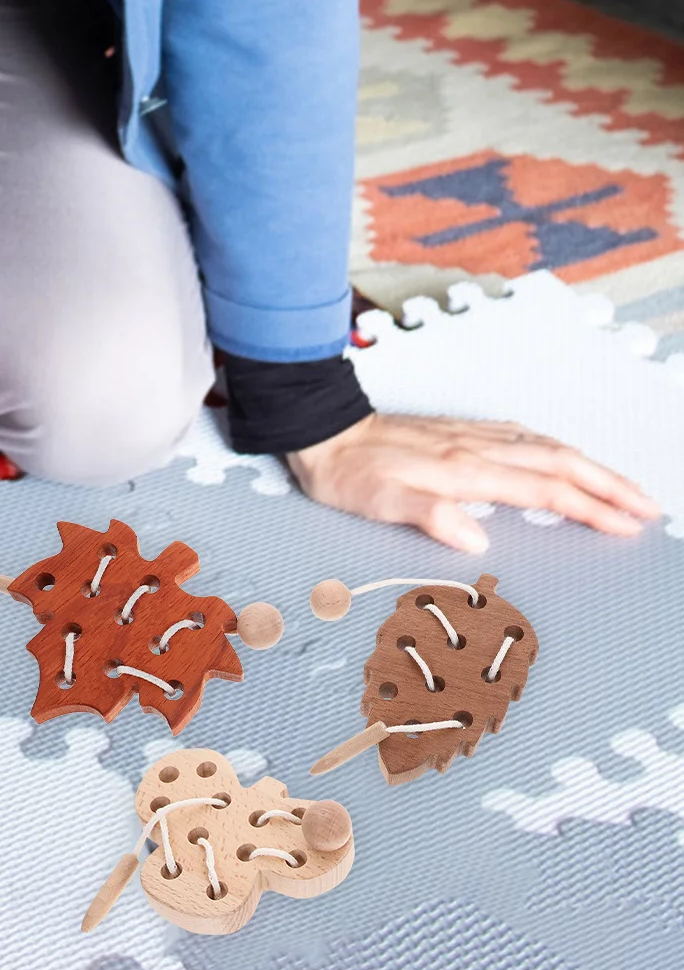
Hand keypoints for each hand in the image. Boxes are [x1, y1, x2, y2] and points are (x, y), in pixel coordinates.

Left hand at [288, 413, 659, 552]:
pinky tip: (562, 455)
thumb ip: (427, 516)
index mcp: (463, 470)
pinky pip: (524, 437)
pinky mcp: (460, 432)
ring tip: (622, 487)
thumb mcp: (375, 502)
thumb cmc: (344, 471)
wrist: (320, 430)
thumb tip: (475, 539)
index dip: (591, 509)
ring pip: (548, 447)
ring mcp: (470, 436)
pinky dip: (557, 449)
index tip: (627, 526)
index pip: (544, 491)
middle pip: (561, 463)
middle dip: (610, 486)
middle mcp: (475, 448)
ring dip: (591, 466)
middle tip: (648, 508)